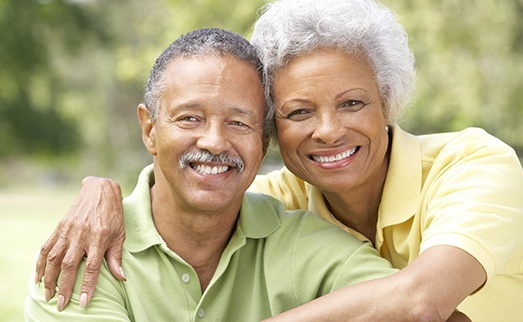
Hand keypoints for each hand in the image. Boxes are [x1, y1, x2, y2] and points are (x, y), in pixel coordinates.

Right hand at [34, 176, 125, 310]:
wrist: (100, 190)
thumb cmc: (113, 214)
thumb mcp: (120, 234)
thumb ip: (116, 257)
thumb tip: (121, 278)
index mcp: (99, 237)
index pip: (92, 266)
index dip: (87, 285)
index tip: (83, 302)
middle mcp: (82, 235)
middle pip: (69, 265)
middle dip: (63, 287)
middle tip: (61, 304)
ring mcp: (68, 230)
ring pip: (54, 257)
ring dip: (49, 278)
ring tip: (48, 294)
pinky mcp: (59, 227)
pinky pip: (46, 247)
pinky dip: (40, 262)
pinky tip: (39, 276)